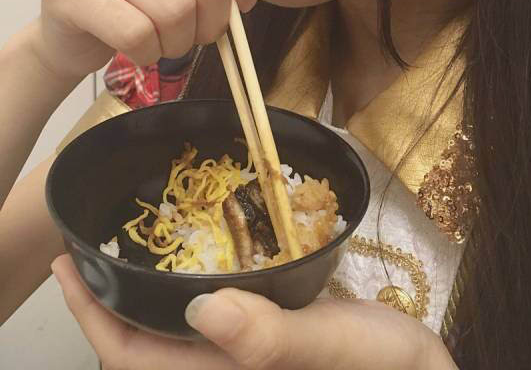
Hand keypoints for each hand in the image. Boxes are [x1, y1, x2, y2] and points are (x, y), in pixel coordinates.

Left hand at [52, 254, 456, 369]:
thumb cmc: (383, 364)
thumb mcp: (336, 345)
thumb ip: (272, 337)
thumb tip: (201, 309)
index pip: (135, 363)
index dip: (93, 319)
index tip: (69, 267)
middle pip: (140, 354)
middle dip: (106, 307)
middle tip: (88, 250)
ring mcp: (239, 365)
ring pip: (166, 342)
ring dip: (137, 301)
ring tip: (124, 251)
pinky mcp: (257, 350)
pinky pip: (199, 328)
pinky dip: (177, 298)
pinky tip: (184, 266)